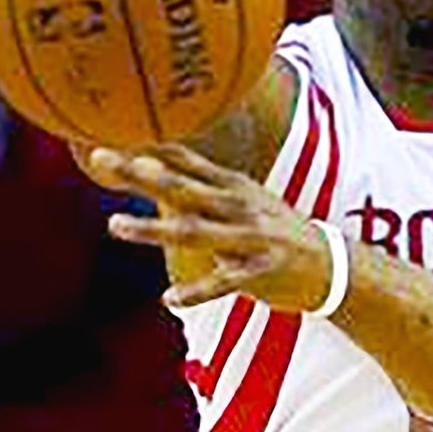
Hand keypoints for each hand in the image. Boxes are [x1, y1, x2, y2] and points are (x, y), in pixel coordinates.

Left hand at [90, 144, 334, 312]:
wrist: (329, 263)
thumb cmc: (271, 227)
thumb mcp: (242, 196)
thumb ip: (200, 182)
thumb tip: (152, 162)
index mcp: (232, 185)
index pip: (185, 160)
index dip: (148, 148)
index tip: (111, 133)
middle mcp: (238, 206)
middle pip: (183, 187)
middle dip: (142, 174)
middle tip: (103, 159)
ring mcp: (250, 238)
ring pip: (195, 231)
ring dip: (154, 228)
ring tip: (114, 224)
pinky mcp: (260, 272)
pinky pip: (224, 282)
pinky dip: (197, 290)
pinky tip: (169, 298)